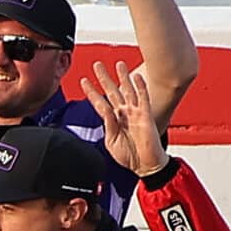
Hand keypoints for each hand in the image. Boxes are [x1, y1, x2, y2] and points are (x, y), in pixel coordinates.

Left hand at [87, 59, 168, 177]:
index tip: (84, 81)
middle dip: (104, 78)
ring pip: (128, 90)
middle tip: (97, 65)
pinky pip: (143, 98)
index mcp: (113, 121)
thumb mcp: (111, 142)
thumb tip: (105, 112)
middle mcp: (124, 114)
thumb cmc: (130, 156)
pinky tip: (136, 77)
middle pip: (112, 91)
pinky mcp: (146, 116)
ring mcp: (135, 113)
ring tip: (118, 64)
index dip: (92, 92)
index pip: (100, 102)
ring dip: (123, 77)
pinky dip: (140, 87)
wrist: (145, 166)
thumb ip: (108, 125)